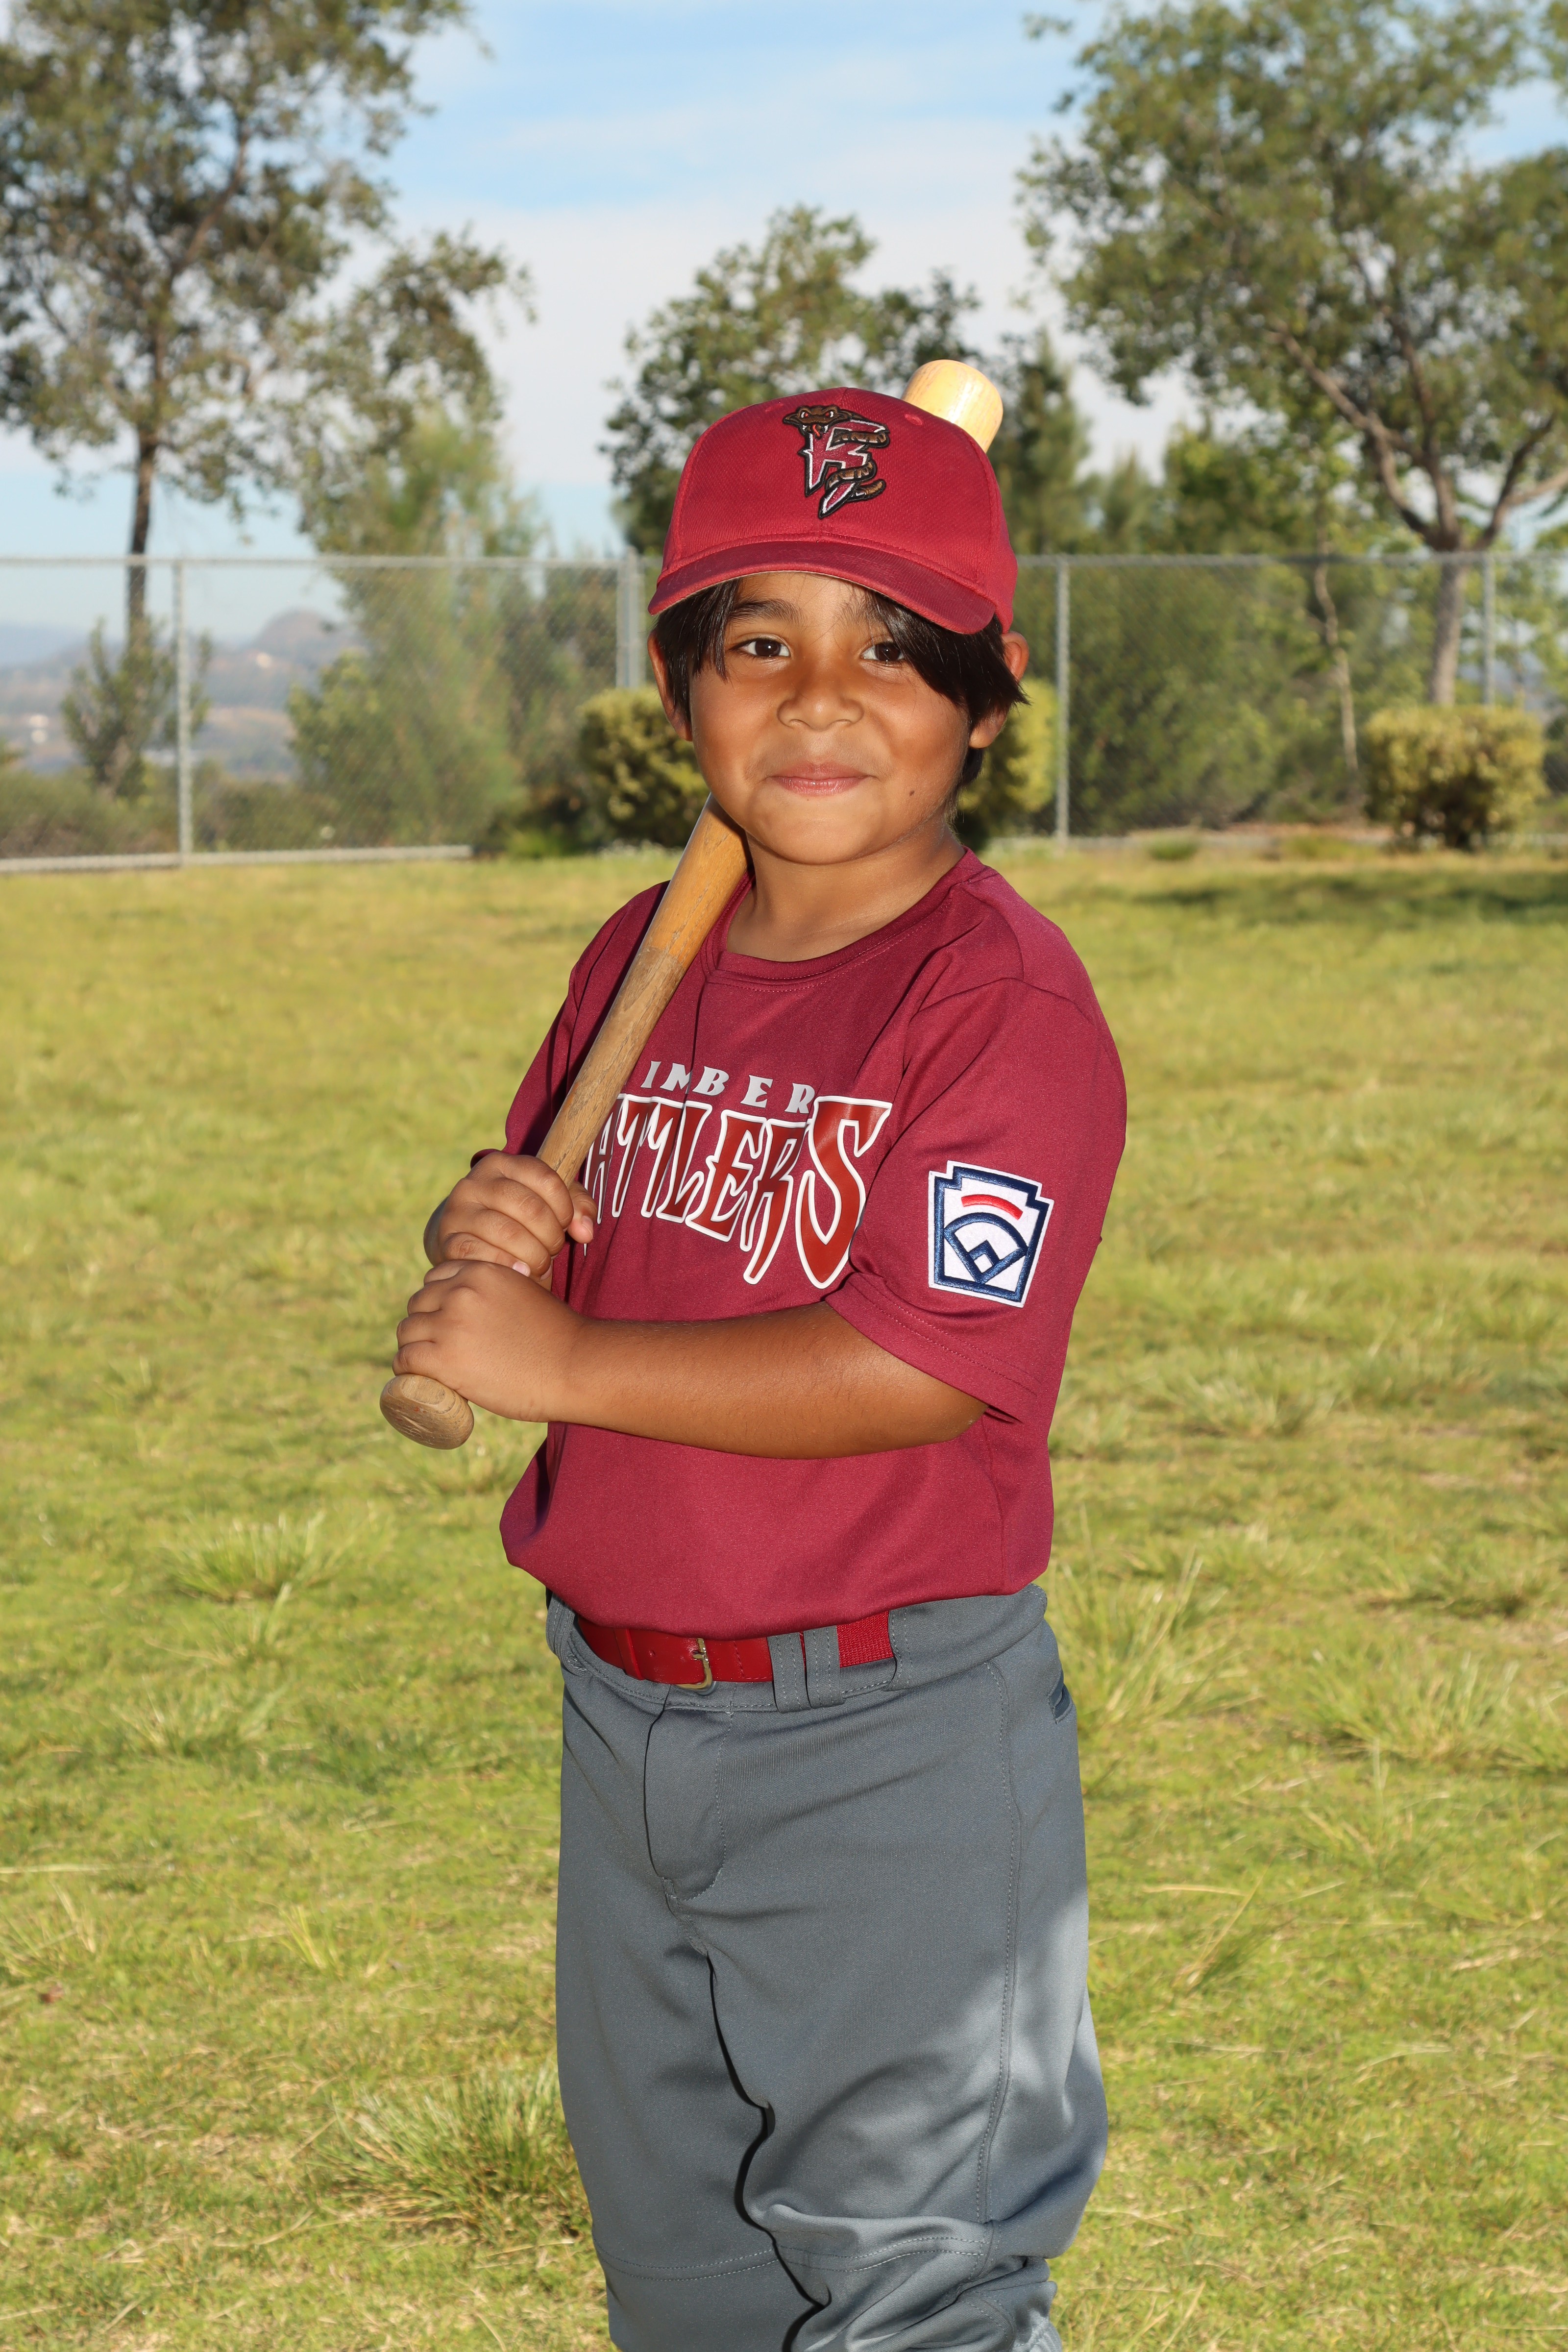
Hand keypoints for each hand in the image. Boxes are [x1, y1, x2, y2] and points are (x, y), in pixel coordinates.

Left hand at [394, 1260, 580, 1422]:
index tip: (445, 1322)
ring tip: (428, 1365)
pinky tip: (415, 1377)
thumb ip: (504, 1291)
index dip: (437, 1301)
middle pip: (418, 1303)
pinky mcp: (444, 1358)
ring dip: (413, 1346)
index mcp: (482, 1272)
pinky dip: (407, 1369)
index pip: (436, 1279)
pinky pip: (406, 1359)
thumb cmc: (559, 1338)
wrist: (575, 1367)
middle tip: (438, 1348)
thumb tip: (489, 1310)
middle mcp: (462, 1292)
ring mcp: (451, 1324)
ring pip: (408, 1331)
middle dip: (425, 1323)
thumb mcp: (527, 1294)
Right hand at [431, 1152, 594, 1280]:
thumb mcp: (547, 1201)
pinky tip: (521, 1271)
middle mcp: (474, 1183)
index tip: (566, 1224)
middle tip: (553, 1250)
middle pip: (529, 1208)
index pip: (545, 1178)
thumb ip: (577, 1206)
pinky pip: (484, 1256)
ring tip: (540, 1263)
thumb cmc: (515, 1217)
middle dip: (551, 1236)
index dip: (565, 1207)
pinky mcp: (448, 1242)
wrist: (463, 1235)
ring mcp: (457, 1212)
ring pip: (508, 1233)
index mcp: (500, 1163)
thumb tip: (586, 1231)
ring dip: (535, 1255)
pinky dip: (509, 1267)